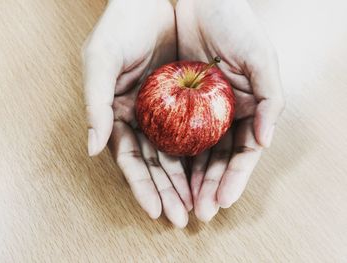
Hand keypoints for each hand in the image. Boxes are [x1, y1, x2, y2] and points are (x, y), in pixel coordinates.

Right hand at [82, 0, 191, 227]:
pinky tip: (213, 173)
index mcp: (118, 115)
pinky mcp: (188, 102)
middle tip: (184, 217)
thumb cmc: (120, 27)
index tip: (157, 209)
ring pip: (178, 154)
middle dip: (170, 192)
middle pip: (156, 164)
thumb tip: (91, 148)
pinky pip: (198, 133)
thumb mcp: (100, 61)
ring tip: (202, 205)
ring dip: (189, 181)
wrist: (153, 1)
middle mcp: (143, 119)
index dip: (142, 186)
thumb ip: (93, 104)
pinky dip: (204, 154)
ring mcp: (166, 112)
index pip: (130, 160)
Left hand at [176, 0, 284, 220]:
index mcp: (248, 110)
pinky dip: (171, 156)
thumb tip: (265, 142)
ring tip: (181, 205)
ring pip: (194, 154)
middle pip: (217, 160)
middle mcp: (223, 116)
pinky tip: (166, 176)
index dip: (234, 178)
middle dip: (208, 187)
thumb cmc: (236, 25)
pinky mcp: (174, 104)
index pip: (242, 153)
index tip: (222, 201)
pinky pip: (172, 134)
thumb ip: (271, 100)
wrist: (202, 1)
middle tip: (198, 213)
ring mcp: (199, 112)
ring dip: (188, 180)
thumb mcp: (261, 58)